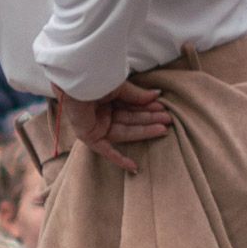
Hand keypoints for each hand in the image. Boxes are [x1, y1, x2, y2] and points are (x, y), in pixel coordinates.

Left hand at [54, 79, 169, 173]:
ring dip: (143, 131)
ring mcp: (96, 125)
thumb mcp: (121, 88)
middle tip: (168, 120)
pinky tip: (134, 167)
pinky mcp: (89, 136)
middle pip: (130, 120)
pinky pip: (104, 151)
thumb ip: (138, 96)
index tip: (163, 108)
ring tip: (163, 128)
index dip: (147, 109)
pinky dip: (118, 159)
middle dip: (149, 120)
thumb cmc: (96, 80)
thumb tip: (157, 96)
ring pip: (124, 132)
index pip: (131, 107)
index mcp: (107, 99)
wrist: (78, 83)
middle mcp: (101, 112)